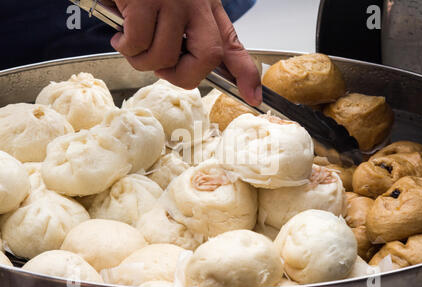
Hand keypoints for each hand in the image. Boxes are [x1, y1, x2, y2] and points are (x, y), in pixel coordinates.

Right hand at [103, 0, 261, 105]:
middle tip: (162, 71)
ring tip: (131, 45)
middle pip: (209, 57)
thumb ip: (186, 37)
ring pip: (167, 56)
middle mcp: (196, 3)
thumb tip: (180, 70)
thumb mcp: (174, 9)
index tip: (253, 96)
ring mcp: (173, 0)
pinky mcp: (146, 0)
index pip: (232, 43)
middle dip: (183, 76)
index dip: (246, 73)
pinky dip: (126, 47)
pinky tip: (121, 35)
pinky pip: (139, 43)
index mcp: (206, 7)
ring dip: (143, 62)